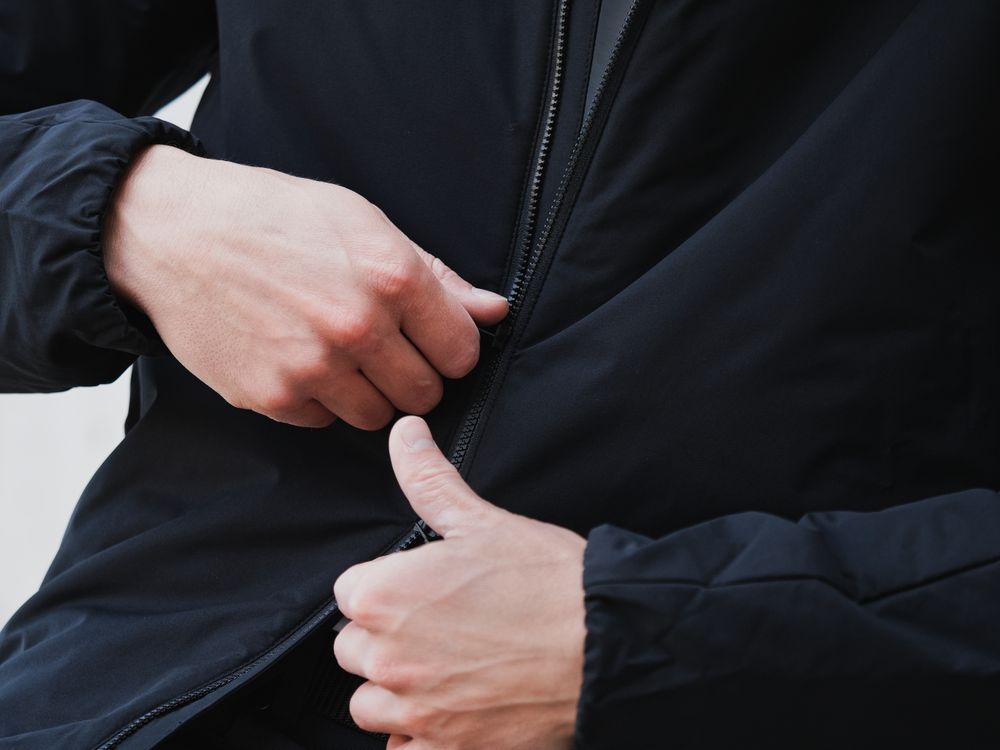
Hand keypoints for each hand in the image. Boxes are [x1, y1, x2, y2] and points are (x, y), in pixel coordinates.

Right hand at [103, 146, 507, 427]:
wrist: (174, 234)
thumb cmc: (272, 217)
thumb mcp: (363, 222)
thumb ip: (436, 275)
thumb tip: (494, 310)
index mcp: (392, 276)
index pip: (462, 352)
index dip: (452, 349)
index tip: (434, 341)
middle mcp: (356, 327)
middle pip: (426, 394)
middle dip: (415, 376)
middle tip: (387, 350)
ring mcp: (312, 367)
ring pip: (378, 417)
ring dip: (370, 393)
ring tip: (341, 354)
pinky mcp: (272, 396)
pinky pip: (324, 421)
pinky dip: (320, 400)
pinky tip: (300, 360)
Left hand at [333, 417, 586, 748]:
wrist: (608, 645)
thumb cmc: (549, 582)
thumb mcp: (483, 521)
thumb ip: (429, 480)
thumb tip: (404, 435)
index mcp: (386, 596)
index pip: (349, 594)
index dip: (385, 589)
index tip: (419, 591)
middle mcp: (388, 659)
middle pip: (354, 650)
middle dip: (387, 639)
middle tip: (440, 627)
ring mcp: (416, 714)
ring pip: (371, 705)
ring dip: (398, 692)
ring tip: (447, 670)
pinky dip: (421, 736)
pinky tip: (458, 710)